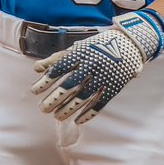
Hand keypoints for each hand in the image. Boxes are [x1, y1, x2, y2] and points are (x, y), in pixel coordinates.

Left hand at [29, 9, 163, 123]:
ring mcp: (103, 77)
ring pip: (83, 97)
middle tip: (43, 109)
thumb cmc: (96, 46)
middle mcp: (90, 65)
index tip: (34, 91)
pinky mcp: (114, 86)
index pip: (58, 69)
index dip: (45, 81)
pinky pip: (100, 103)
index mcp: (79, 54)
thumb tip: (36, 69)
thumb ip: (56, 58)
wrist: (128, 43)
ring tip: (57, 117)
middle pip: (69, 86)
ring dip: (69, 109)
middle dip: (55, 99)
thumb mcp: (76, 48)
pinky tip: (78, 120)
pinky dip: (89, 113)